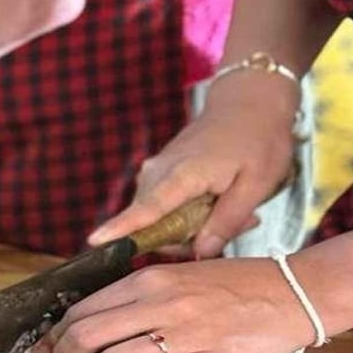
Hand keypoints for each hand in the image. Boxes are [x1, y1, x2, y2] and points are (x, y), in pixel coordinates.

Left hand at [34, 258, 313, 352]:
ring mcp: (183, 335)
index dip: (56, 339)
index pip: (84, 310)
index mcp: (151, 280)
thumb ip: (141, 299)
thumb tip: (98, 323)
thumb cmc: (238, 286)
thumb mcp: (183, 278)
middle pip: (86, 338)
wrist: (293, 292)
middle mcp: (160, 304)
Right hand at [89, 77, 298, 258]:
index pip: (147, 208)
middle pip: (156, 225)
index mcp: (183, 174)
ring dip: (196, 224)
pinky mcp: (164, 169)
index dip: (121, 228)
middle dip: (193, 237)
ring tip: (238, 209)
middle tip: (243, 223)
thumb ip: (227, 222)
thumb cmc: (259, 138)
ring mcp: (160, 168)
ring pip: (163, 217)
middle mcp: (162, 170)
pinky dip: (194, 211)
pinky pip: (168, 204)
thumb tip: (201, 253)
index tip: (94, 241)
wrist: (251, 100)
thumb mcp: (256, 185)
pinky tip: (224, 200)